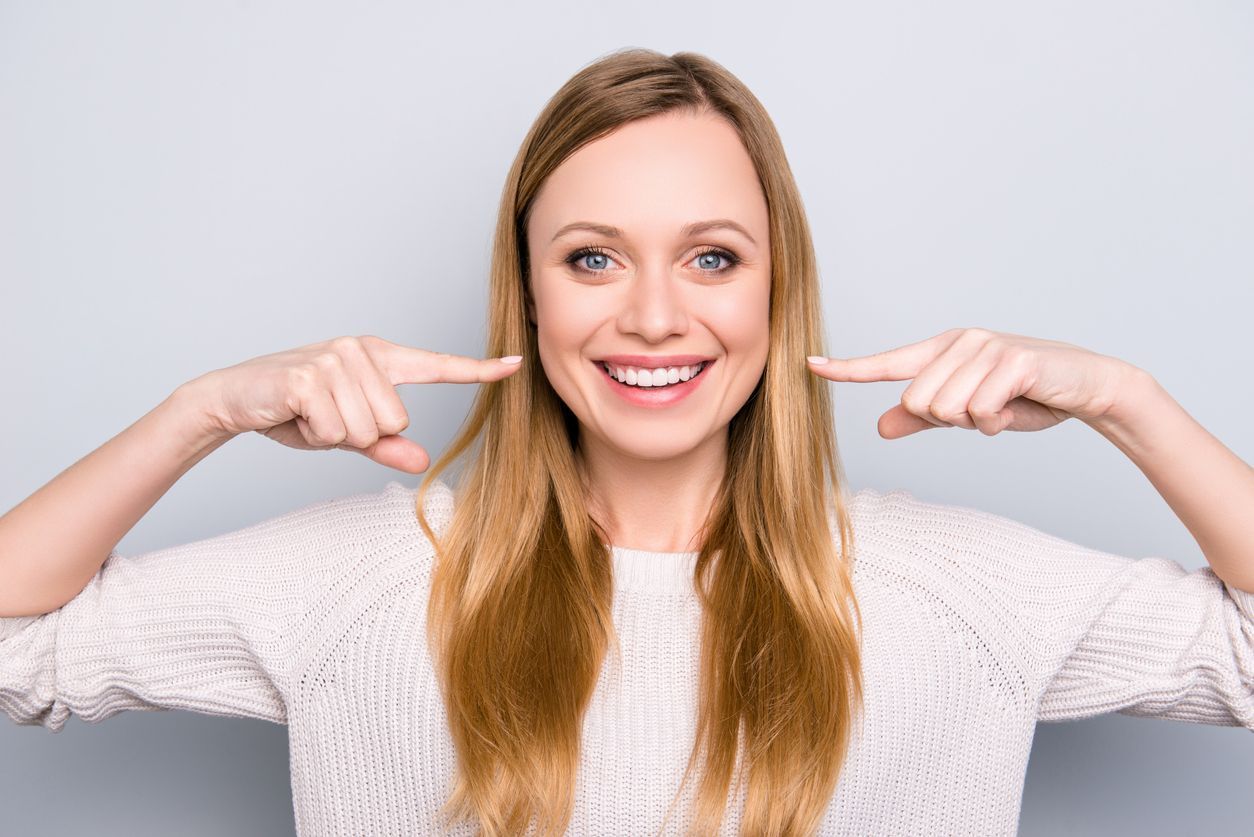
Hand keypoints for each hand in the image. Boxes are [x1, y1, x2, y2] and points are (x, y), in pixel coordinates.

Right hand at [184, 335, 521, 472]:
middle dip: (360, 434)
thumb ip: (385, 445)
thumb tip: (423, 461)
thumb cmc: (294, 412)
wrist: (235, 398)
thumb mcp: (347, 433)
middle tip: (325, 418)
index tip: (516, 365)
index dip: (478, 371)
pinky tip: (294, 413)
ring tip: (309, 415)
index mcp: (378, 358)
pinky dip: (314, 434)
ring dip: (335, 435)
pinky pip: (337, 429)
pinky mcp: (311, 376)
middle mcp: (361, 350)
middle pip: (398, 420)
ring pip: (369, 429)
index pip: (437, 367)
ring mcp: (335, 359)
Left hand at [807, 327, 1136, 439]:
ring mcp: (986, 347)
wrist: (1087, 387)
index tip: (810, 365)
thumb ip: (924, 419)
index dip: (848, 368)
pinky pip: (980, 410)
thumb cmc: (1026, 397)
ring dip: (976, 423)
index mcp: (943, 351)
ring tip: (1002, 408)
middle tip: (984, 412)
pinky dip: (997, 422)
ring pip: (947, 409)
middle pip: (918, 403)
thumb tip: (879, 426)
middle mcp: (960, 342)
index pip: (887, 363)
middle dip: (949, 421)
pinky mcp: (1013, 360)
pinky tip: (1017, 408)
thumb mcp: (969, 412)